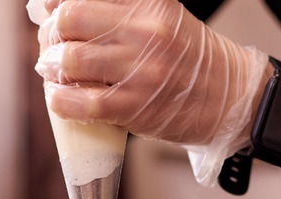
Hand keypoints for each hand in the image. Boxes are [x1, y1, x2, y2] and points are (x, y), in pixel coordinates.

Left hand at [33, 0, 268, 147]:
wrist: (230, 98)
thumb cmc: (190, 61)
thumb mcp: (163, 17)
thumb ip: (119, 12)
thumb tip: (59, 10)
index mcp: (148, 5)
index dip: (56, 6)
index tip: (51, 15)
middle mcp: (144, 32)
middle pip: (69, 21)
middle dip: (50, 35)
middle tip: (51, 47)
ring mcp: (140, 71)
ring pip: (71, 61)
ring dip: (51, 68)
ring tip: (55, 73)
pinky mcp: (135, 107)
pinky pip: (83, 102)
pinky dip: (60, 100)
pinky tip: (58, 98)